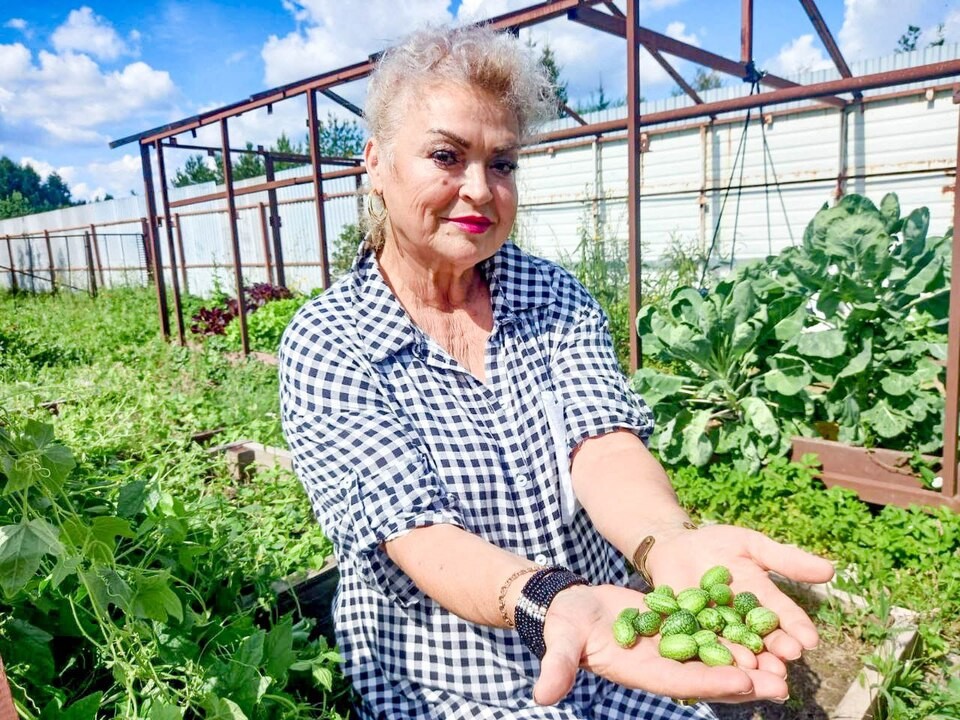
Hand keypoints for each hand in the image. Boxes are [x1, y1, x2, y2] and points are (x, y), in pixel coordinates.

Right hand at [534, 583, 795, 705]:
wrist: (571, 606)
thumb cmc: (563, 624)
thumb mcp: (561, 642)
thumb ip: (557, 666)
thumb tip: (542, 695)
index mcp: (639, 672)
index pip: (681, 681)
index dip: (712, 682)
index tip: (744, 681)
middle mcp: (662, 664)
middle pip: (710, 674)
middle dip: (746, 679)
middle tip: (783, 681)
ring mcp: (672, 647)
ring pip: (718, 655)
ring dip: (751, 658)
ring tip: (787, 660)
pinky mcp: (676, 626)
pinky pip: (711, 630)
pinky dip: (737, 631)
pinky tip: (765, 627)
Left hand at [645, 524, 835, 663]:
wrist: (675, 545)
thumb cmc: (717, 544)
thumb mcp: (752, 545)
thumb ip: (786, 560)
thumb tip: (830, 571)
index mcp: (763, 602)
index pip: (784, 618)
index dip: (797, 629)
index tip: (810, 641)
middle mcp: (743, 622)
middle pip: (763, 640)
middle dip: (776, 651)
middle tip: (787, 661)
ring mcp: (716, 629)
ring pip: (735, 649)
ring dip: (748, 661)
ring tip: (758, 668)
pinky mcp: (688, 633)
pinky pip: (700, 645)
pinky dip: (710, 653)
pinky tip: (720, 663)